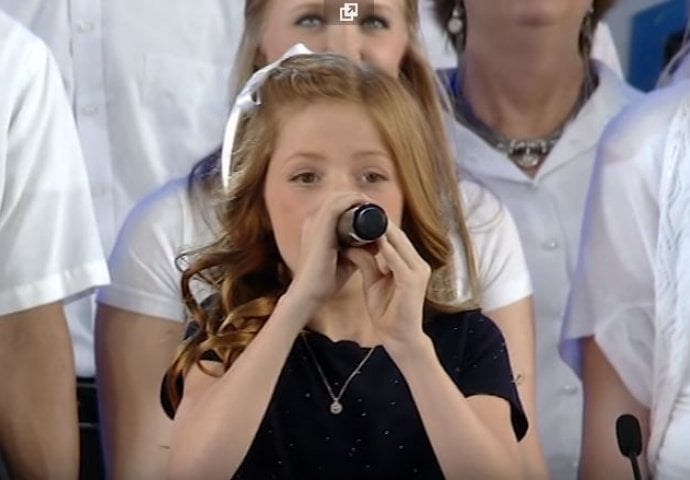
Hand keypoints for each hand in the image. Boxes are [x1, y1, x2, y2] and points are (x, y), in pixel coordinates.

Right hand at [286, 192, 366, 314]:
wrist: (310, 293)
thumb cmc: (327, 279)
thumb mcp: (347, 259)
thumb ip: (359, 249)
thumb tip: (378, 241)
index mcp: (315, 226)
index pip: (336, 205)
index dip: (355, 203)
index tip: (375, 210)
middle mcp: (312, 220)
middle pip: (338, 198)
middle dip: (359, 198)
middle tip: (377, 206)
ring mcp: (314, 222)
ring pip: (338, 197)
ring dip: (358, 198)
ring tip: (375, 205)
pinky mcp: (319, 227)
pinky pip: (336, 205)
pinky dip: (352, 201)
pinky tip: (366, 204)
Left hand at [343, 222, 429, 347]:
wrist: (399, 337)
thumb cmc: (387, 311)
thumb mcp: (373, 281)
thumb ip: (366, 262)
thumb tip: (351, 244)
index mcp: (411, 263)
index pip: (396, 237)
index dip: (379, 224)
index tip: (361, 212)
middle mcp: (418, 264)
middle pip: (399, 236)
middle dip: (380, 222)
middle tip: (361, 208)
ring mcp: (418, 272)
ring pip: (400, 244)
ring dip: (382, 231)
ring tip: (365, 217)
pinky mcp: (412, 282)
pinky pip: (398, 261)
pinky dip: (386, 250)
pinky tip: (374, 240)